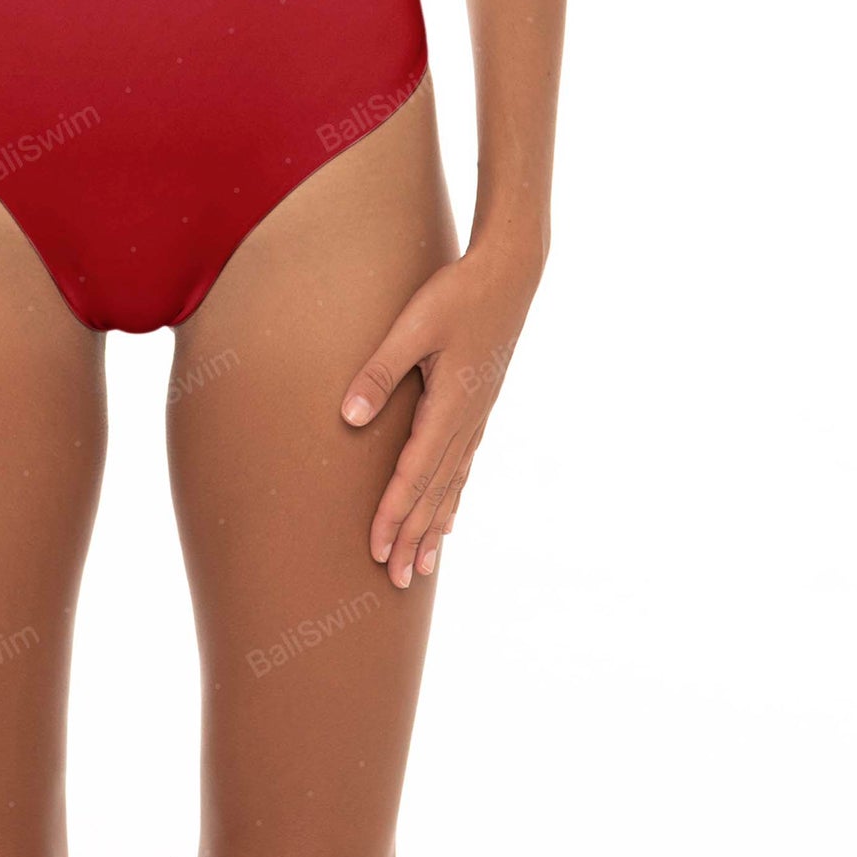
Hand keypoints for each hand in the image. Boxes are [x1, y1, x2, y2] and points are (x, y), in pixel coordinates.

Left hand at [340, 247, 537, 587]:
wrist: (508, 275)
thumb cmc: (456, 295)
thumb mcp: (412, 327)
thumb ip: (379, 373)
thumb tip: (349, 419)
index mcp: (448, 407)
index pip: (414, 475)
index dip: (394, 515)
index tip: (377, 551)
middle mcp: (466, 422)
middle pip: (434, 492)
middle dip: (413, 536)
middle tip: (396, 581)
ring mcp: (476, 417)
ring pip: (452, 484)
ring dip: (434, 526)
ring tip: (424, 566)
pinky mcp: (479, 406)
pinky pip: (463, 465)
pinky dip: (453, 496)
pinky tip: (449, 515)